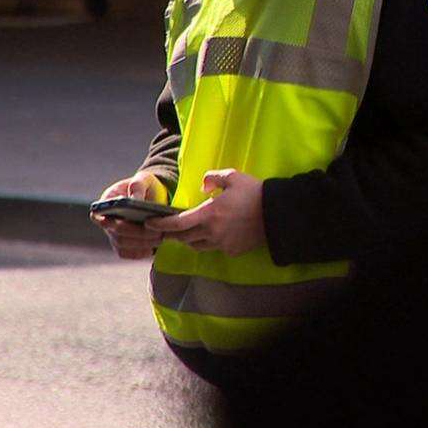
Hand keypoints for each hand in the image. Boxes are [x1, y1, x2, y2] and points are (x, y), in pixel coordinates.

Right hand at [90, 171, 167, 259]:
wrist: (154, 199)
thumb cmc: (146, 186)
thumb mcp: (143, 180)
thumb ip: (137, 186)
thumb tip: (134, 200)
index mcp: (106, 202)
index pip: (98, 214)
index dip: (108, 221)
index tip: (124, 222)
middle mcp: (105, 221)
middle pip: (116, 233)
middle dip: (137, 234)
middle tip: (158, 233)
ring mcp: (113, 235)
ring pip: (122, 245)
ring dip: (142, 244)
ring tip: (160, 239)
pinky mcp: (123, 246)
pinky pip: (128, 254)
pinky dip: (141, 252)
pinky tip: (155, 248)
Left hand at [145, 169, 265, 257]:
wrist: (278, 214)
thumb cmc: (255, 193)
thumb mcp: (233, 177)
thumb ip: (213, 178)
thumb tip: (203, 185)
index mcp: (209, 214)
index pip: (177, 223)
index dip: (161, 224)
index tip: (149, 224)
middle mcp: (212, 233)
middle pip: (183, 238)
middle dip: (173, 233)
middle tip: (166, 228)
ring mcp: (222, 244)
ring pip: (197, 246)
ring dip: (189, 239)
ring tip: (187, 231)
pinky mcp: (233, 251)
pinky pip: (214, 248)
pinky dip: (209, 242)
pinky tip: (214, 234)